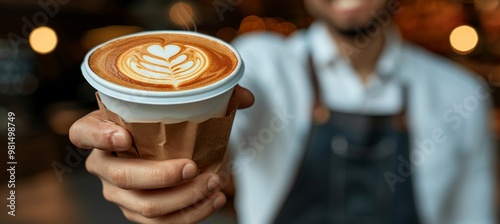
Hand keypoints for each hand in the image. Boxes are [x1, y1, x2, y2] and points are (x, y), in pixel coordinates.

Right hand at [69, 86, 253, 222]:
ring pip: (145, 206)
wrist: (160, 142)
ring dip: (184, 198)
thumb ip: (209, 93)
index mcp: (100, 130)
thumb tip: (246, 97)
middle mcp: (103, 164)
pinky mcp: (137, 211)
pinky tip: (214, 198)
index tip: (124, 134)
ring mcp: (118, 192)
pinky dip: (190, 214)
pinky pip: (161, 223)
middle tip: (193, 166)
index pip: (83, 134)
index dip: (98, 136)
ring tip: (215, 182)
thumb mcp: (174, 101)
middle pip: (123, 178)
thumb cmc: (161, 118)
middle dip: (161, 176)